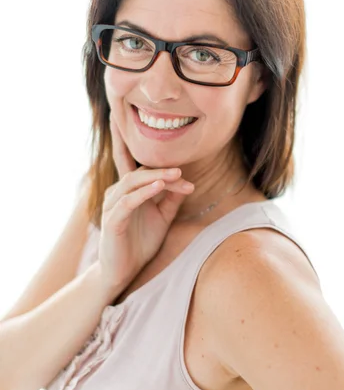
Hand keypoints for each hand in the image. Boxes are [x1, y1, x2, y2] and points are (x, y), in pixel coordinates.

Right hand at [98, 112, 194, 295]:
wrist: (122, 272)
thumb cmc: (140, 243)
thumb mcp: (162, 217)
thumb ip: (171, 198)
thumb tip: (185, 181)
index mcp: (128, 190)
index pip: (128, 160)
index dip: (125, 138)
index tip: (130, 116)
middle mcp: (117, 193)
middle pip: (138, 171)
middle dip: (161, 168)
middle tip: (182, 168)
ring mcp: (112, 206)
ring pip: (133, 183)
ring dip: (156, 178)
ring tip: (176, 175)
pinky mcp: (112, 221)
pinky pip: (128, 202)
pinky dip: (144, 193)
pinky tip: (158, 187)